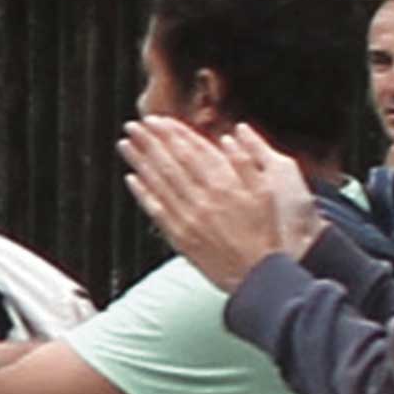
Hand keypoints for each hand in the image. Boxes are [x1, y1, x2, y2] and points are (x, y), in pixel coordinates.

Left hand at [127, 107, 315, 279]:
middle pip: (170, 163)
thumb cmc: (265, 231)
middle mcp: (202, 198)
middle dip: (150, 141)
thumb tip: (231, 136)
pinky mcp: (179, 236)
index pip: (193, 150)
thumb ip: (248, 161)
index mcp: (225, 184)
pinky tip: (132, 178)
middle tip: (134, 125)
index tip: (158, 120)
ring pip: (158, 183)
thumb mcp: (267, 191)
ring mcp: (187, 217)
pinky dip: (142, 192)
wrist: (258, 273)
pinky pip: (156, 210)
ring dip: (140, 161)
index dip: (173, 133)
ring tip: (126, 144)